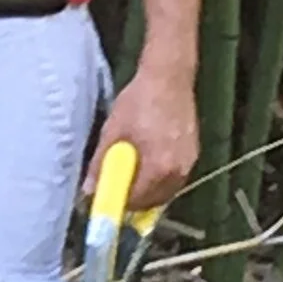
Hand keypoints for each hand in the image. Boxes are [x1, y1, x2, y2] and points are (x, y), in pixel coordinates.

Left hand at [90, 65, 198, 212]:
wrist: (168, 77)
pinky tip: (147, 165)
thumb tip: (89, 190)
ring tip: (130, 176)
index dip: (118, 204)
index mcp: (159, 167)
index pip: (137, 201)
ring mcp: (189, 163)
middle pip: (154, 201)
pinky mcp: (194, 154)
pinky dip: (160, 179)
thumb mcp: (112, 131)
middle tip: (115, 189)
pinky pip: (174, 178)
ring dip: (147, 192)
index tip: (104, 199)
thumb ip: (101, 163)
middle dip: (133, 201)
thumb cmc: (138, 101)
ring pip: (166, 192)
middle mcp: (179, 171)